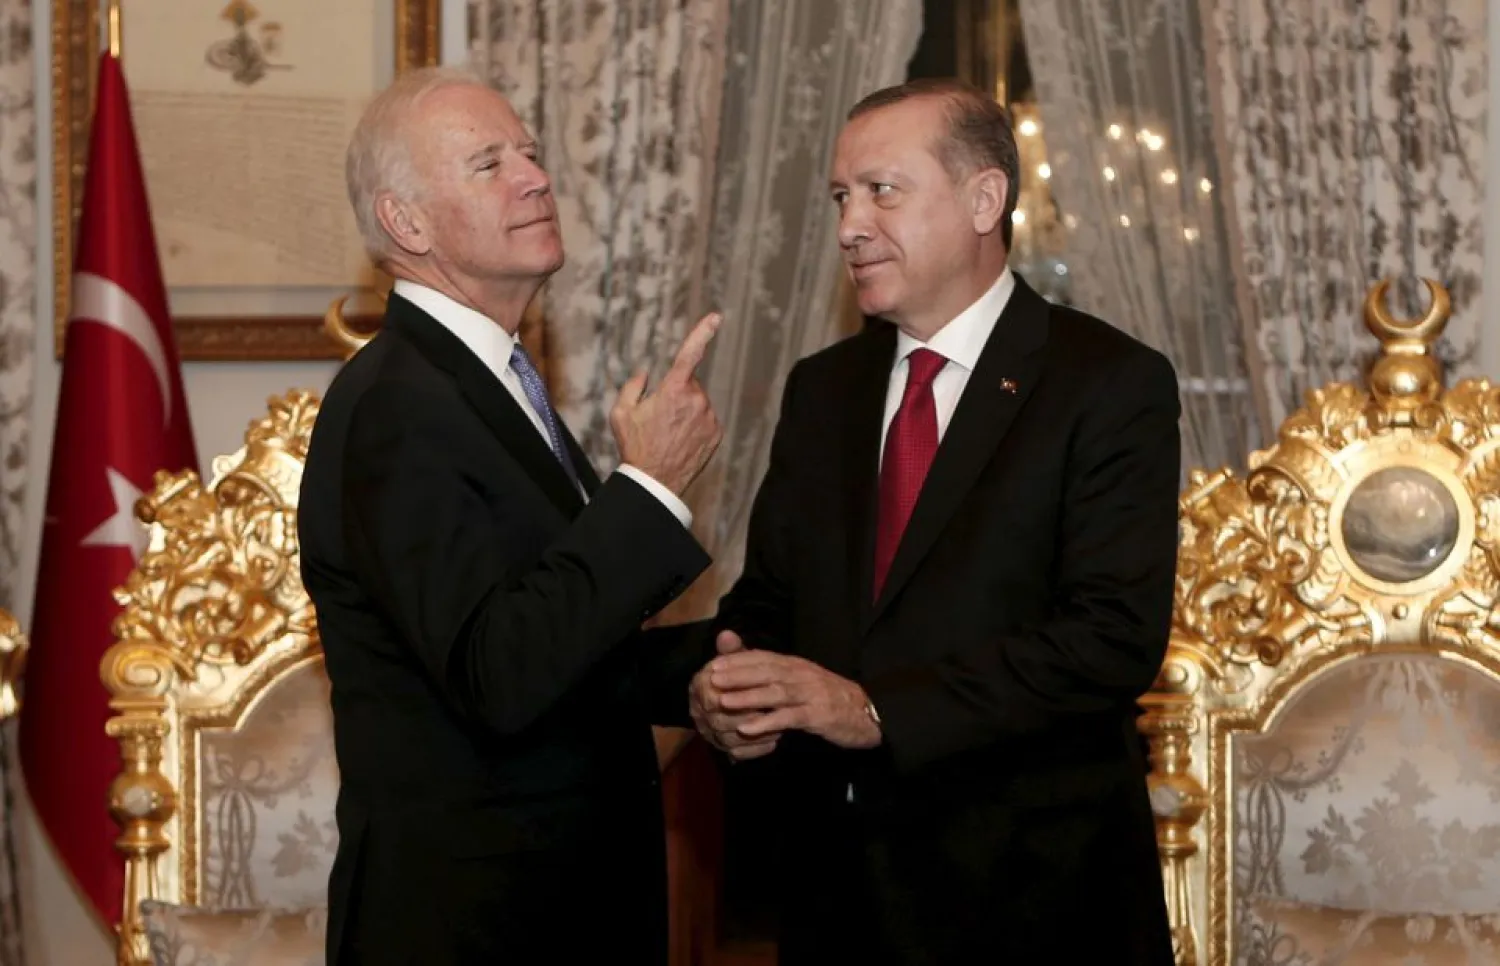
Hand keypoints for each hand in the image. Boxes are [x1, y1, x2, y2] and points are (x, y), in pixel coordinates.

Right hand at [611, 312, 723, 494]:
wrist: (655, 481)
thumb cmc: (635, 446)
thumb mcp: (621, 412)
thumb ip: (633, 386)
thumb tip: (646, 374)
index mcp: (673, 389)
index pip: (690, 354)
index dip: (703, 332)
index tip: (715, 317)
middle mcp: (696, 400)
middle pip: (688, 385)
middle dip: (676, 394)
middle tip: (659, 419)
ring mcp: (709, 417)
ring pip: (698, 403)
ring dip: (686, 412)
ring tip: (669, 434)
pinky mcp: (716, 433)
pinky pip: (706, 420)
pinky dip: (695, 426)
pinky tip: (681, 441)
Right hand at [689, 630, 780, 760]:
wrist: (729, 698)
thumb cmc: (735, 676)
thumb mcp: (734, 662)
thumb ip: (733, 651)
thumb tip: (727, 635)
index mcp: (699, 688)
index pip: (713, 696)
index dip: (737, 696)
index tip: (761, 692)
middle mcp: (699, 713)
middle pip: (720, 721)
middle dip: (748, 717)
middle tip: (773, 712)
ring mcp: (710, 734)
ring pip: (730, 740)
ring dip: (756, 735)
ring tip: (781, 727)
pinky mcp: (722, 750)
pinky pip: (738, 754)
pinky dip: (756, 749)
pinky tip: (774, 741)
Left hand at [710, 650, 881, 749]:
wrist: (865, 712)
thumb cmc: (828, 697)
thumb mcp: (802, 682)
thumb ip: (776, 676)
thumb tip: (747, 672)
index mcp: (796, 665)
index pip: (764, 658)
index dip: (739, 660)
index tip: (715, 663)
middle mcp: (802, 675)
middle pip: (766, 671)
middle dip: (738, 674)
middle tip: (712, 678)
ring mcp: (811, 694)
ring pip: (775, 692)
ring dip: (747, 697)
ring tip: (723, 701)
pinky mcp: (818, 715)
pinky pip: (790, 718)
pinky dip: (768, 723)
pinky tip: (749, 729)